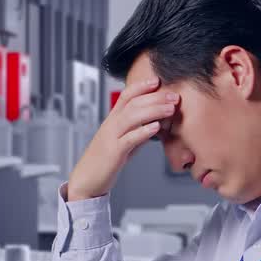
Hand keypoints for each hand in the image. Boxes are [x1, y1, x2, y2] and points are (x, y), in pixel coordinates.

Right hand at [66, 77, 178, 200]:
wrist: (87, 180)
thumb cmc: (106, 161)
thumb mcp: (123, 141)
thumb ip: (137, 131)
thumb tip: (156, 123)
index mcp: (113, 120)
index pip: (126, 96)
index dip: (141, 86)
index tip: (157, 81)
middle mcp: (111, 124)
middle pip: (133, 103)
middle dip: (155, 97)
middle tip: (174, 96)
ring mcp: (111, 137)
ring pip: (132, 117)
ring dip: (154, 110)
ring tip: (171, 109)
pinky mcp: (114, 152)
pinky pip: (129, 139)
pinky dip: (143, 131)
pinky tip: (156, 127)